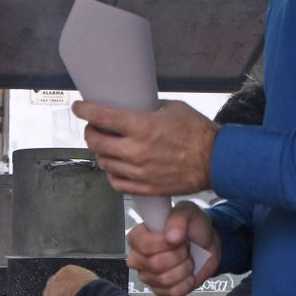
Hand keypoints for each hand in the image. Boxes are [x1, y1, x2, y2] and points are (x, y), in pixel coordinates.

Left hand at [41, 265, 98, 295]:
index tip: (70, 294)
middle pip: (53, 286)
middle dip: (58, 294)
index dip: (66, 288)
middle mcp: (58, 277)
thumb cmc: (93, 289)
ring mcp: (52, 288)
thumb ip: (85, 284)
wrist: (89, 295)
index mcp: (68, 270)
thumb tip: (89, 292)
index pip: (63, 278)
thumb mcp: (91, 282)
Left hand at [72, 100, 217, 196]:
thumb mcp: (172, 108)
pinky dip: (112, 173)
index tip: (78, 108)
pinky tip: (115, 166)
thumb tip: (133, 107)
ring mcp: (140, 172)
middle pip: (97, 143)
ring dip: (101, 153)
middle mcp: (137, 151)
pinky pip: (117, 183)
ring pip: (104, 163)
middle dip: (90, 133)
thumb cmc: (197, 132)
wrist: (216, 160)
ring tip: (106, 147)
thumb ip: (148, 109)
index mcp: (142, 127)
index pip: (102, 117)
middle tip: (93, 128)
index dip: (85, 111)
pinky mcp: (145, 188)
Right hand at [127, 203, 221, 295]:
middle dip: (179, 255)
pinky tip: (188, 272)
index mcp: (138, 237)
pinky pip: (173, 292)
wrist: (208, 245)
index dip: (165, 243)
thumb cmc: (193, 227)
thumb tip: (172, 236)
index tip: (178, 237)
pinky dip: (187, 282)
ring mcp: (148, 276)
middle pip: (155, 264)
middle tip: (185, 247)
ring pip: (165, 279)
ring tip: (187, 258)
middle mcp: (138, 258)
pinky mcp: (160, 291)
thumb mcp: (188, 212)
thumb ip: (179, 218)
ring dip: (185, 268)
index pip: (144, 245)